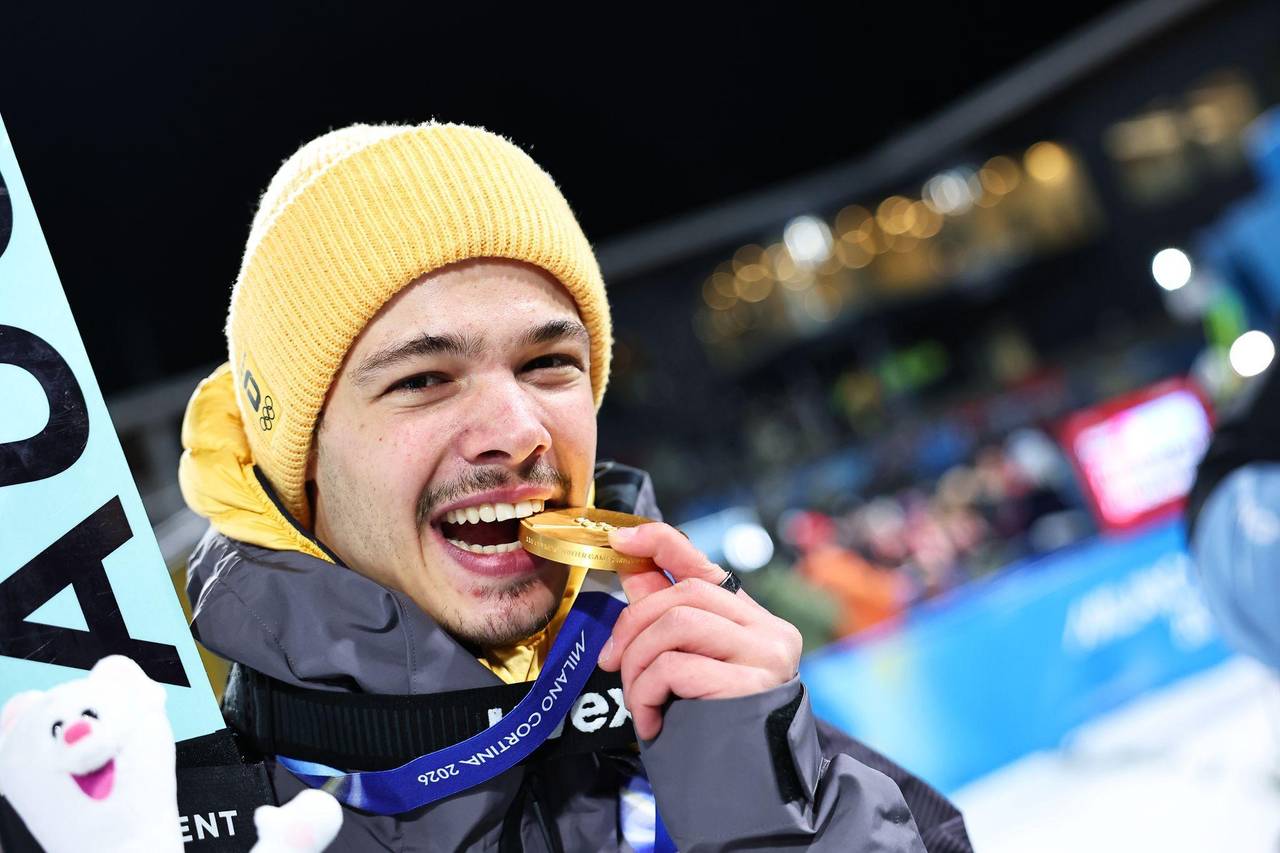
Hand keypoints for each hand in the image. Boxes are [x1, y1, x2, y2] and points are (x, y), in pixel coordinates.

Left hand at [595, 522, 801, 739]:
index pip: (705, 565)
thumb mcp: (688, 666)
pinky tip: (652, 721)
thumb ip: (665, 618)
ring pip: (675, 625)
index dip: (660, 543)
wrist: (750, 788)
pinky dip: (648, 693)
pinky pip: (676, 666)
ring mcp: (765, 655)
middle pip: (684, 594)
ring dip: (638, 664)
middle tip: (611, 662)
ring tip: (638, 701)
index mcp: (751, 619)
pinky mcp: (752, 684)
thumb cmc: (714, 725)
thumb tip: (630, 567)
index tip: (619, 538)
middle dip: (632, 625)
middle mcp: (767, 630)